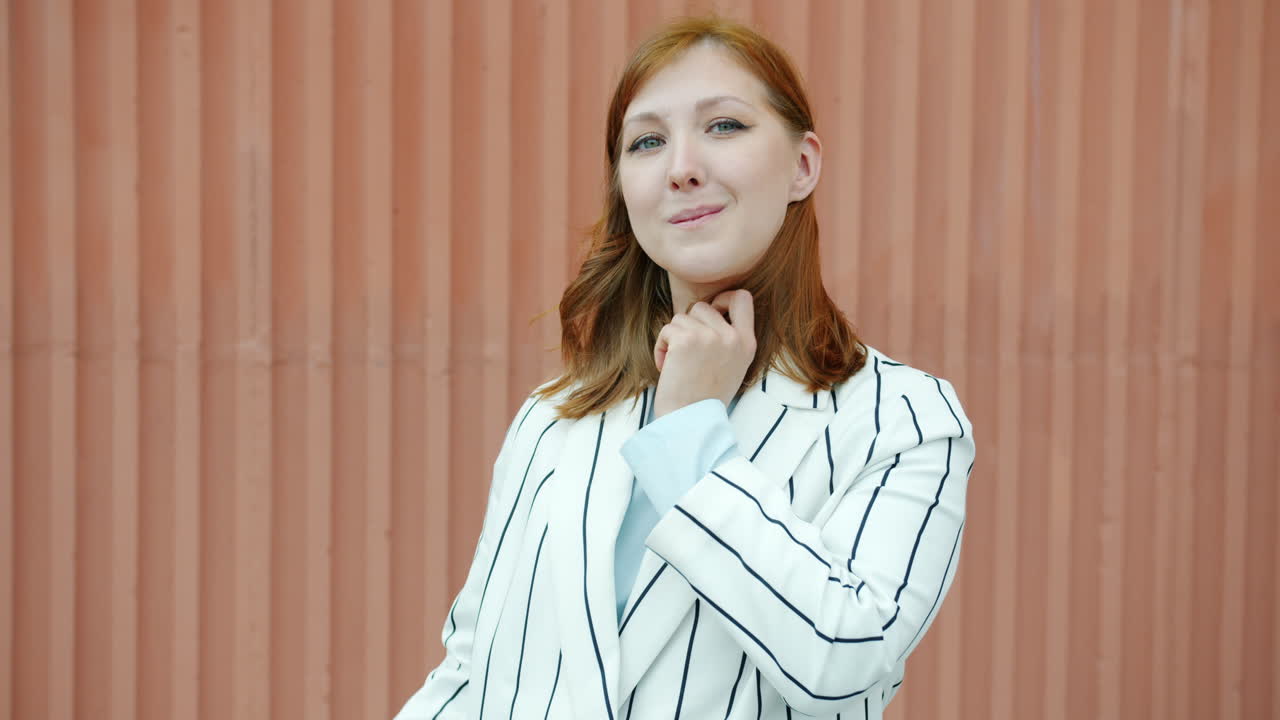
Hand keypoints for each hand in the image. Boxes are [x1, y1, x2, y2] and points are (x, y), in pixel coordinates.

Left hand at [652, 289, 757, 418]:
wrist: (691, 421)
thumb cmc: (706, 399)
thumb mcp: (733, 366)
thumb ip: (728, 339)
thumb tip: (712, 312)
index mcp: (747, 343)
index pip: (743, 298)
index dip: (724, 298)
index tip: (713, 311)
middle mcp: (732, 337)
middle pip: (702, 307)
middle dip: (689, 325)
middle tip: (687, 351)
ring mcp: (709, 336)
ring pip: (681, 317)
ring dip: (674, 338)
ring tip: (679, 364)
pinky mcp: (686, 339)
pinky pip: (667, 330)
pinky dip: (661, 348)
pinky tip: (668, 368)